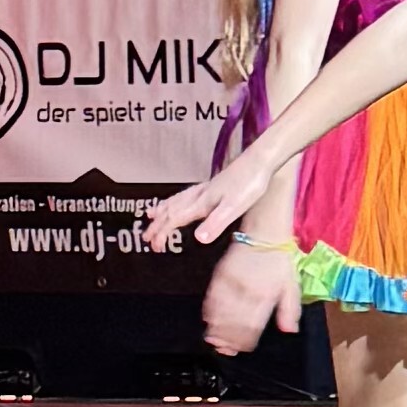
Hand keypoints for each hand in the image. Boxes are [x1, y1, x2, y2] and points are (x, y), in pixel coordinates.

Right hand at [144, 149, 275, 255]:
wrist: (261, 161)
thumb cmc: (250, 184)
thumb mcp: (233, 208)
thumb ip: (215, 224)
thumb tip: (198, 239)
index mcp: (202, 203)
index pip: (174, 220)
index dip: (162, 233)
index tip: (154, 246)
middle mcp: (200, 195)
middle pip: (171, 211)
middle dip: (157, 225)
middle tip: (145, 237)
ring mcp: (206, 189)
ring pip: (177, 200)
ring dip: (163, 210)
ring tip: (151, 215)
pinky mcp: (214, 184)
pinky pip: (187, 194)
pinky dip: (176, 199)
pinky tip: (183, 199)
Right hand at [200, 235, 305, 355]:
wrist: (264, 232)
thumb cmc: (279, 260)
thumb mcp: (291, 286)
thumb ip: (290, 310)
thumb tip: (288, 330)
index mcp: (266, 296)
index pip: (252, 326)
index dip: (245, 341)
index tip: (241, 349)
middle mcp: (248, 291)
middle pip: (234, 323)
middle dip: (228, 339)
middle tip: (225, 349)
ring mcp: (233, 282)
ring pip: (221, 312)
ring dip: (217, 329)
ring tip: (215, 341)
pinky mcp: (221, 274)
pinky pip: (212, 297)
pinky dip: (209, 311)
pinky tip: (208, 320)